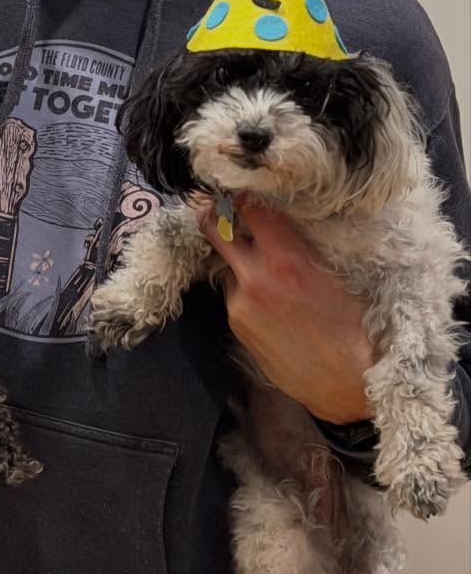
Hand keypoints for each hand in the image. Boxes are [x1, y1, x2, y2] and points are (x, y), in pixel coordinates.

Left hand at [199, 196, 373, 422]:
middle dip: (214, 214)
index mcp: (287, 259)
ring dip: (238, 260)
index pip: (248, 207)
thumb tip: (287, 216)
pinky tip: (272, 303)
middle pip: (212, 228)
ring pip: (227, 264)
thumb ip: (309, 244)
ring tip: (266, 270)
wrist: (350, 386)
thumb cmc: (360, 328)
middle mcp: (255, 277)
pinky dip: (246, 289)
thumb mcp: (345, 276)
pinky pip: (234, 294)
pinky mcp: (235, 325)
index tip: (243, 186)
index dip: (243, 193)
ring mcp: (240, 303)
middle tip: (219, 207)